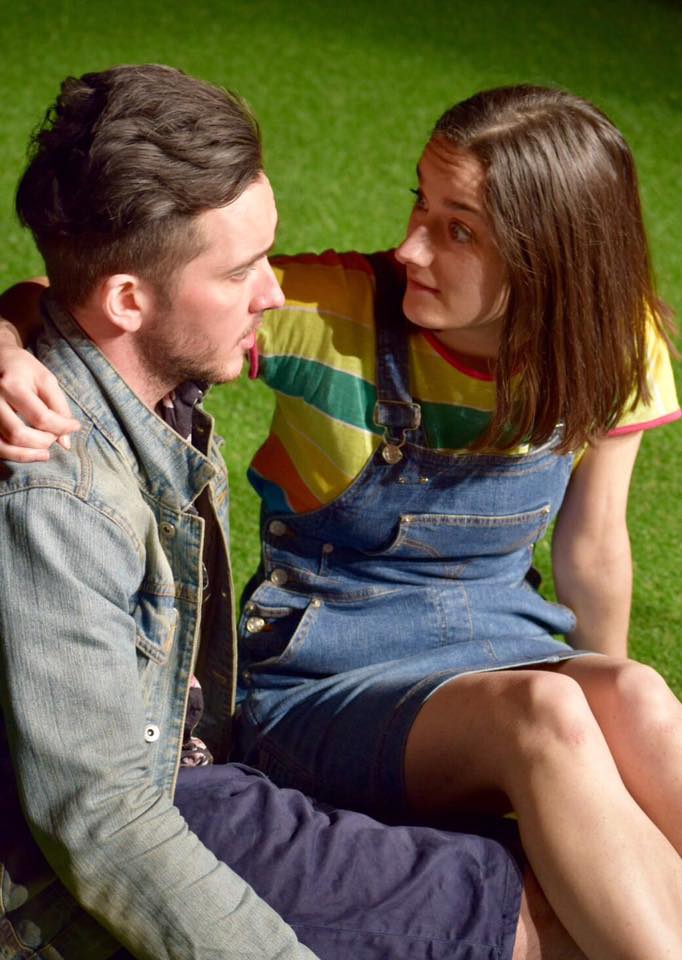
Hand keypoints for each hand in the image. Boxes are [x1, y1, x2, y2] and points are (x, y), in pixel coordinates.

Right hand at [0, 344, 79, 461]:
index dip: (62, 427)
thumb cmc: (23, 369)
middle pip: (18, 434)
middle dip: (43, 442)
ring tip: (45, 454)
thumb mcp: (46, 380)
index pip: (41, 417)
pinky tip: (29, 452)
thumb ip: (59, 409)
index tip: (74, 426)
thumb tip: (65, 444)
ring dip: (27, 455)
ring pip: (2, 446)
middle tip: (55, 437)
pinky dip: (13, 455)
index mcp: (11, 385)